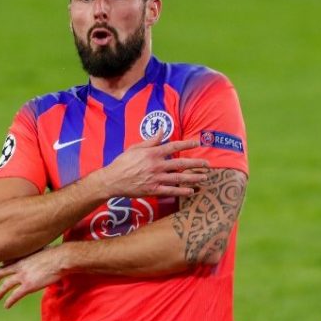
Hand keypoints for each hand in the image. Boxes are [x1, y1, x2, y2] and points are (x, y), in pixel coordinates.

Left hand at [0, 246, 65, 308]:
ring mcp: (23, 276)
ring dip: (0, 292)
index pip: (6, 262)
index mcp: (22, 257)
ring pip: (5, 285)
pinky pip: (15, 295)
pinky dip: (9, 301)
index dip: (2, 267)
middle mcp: (19, 266)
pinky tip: (6, 306)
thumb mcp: (41, 249)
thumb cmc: (56, 253)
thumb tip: (41, 255)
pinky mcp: (28, 286)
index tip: (0, 271)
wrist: (61, 259)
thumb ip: (36, 254)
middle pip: (0, 273)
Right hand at [93, 131, 209, 197]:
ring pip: (178, 178)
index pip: (173, 147)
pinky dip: (181, 191)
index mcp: (152, 153)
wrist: (112, 180)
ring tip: (204, 177)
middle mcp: (156, 165)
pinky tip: (191, 190)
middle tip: (207, 164)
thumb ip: (151, 140)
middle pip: (180, 164)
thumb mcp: (135, 147)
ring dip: (193, 178)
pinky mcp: (153, 190)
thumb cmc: (123, 162)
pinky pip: (170, 190)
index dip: (186, 144)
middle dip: (196, 164)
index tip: (197, 143)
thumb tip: (162, 130)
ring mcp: (155, 178)